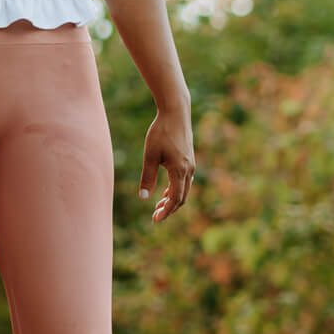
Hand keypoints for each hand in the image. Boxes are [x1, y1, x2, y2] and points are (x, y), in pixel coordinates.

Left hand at [138, 106, 195, 222]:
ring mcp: (190, 165)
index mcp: (179, 171)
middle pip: (181, 198)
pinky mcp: (189, 160)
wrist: (176, 113)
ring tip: (158, 206)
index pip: (175, 199)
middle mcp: (189, 170)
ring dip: (172, 200)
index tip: (155, 220)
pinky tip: (164, 191)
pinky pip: (184, 181)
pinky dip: (175, 190)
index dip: (166, 212)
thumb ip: (147, 177)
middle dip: (169, 209)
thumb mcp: (150, 155)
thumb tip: (143, 198)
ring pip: (184, 190)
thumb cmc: (161, 132)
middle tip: (155, 217)